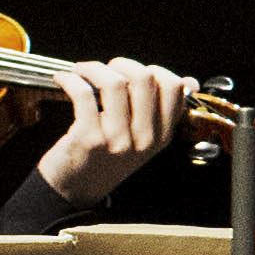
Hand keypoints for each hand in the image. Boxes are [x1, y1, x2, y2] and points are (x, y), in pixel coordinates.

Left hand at [31, 58, 198, 208]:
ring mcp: (118, 139)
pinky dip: (70, 79)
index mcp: (161, 136)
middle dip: (122, 64)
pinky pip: (83, 94)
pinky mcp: (89, 138)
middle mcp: (144, 139)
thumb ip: (163, 111)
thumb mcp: (144, 140)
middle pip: (144, 79)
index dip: (153, 70)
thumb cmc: (106, 160)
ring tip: (83, 71)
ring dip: (94, 68)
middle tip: (107, 69)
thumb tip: (189, 82)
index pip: (173, 87)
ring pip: (115, 83)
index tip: (134, 72)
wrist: (76, 190)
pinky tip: (64, 79)